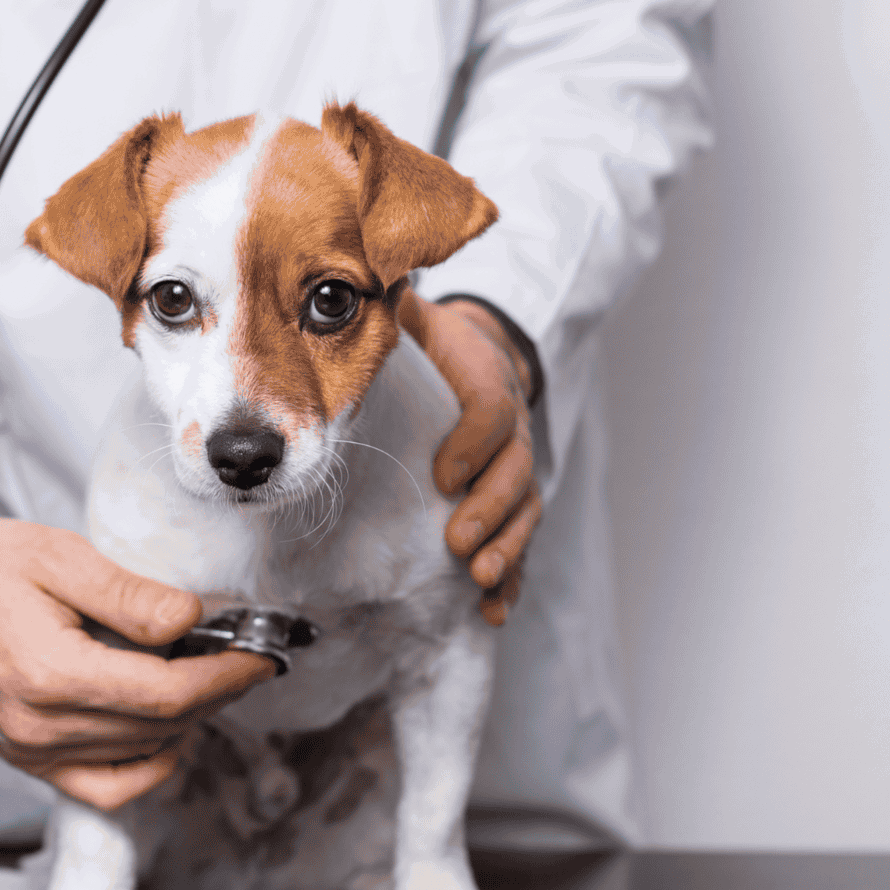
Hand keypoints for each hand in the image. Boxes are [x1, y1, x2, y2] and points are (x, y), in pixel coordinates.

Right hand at [0, 492, 272, 810]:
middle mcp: (38, 728)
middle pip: (160, 728)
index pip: (167, 695)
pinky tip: (162, 725)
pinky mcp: (25, 758)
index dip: (225, 677)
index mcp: (49, 675)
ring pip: (138, 760)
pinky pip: (101, 785)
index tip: (260, 656)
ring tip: (205, 678)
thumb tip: (190, 621)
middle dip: (216, 694)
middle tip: (244, 656)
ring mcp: (29, 751)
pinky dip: (144, 763)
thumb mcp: (57, 557)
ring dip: (185, 725)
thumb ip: (128, 596)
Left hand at [396, 292, 541, 625]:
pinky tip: (493, 611)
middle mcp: (513, 433)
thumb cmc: (438, 346)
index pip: (494, 413)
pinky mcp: (511, 506)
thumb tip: (365, 279)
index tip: (442, 473)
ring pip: (524, 514)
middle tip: (458, 541)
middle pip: (516, 474)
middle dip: (490, 509)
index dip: (474, 443)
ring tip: (481, 579)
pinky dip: (511, 580)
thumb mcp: (420, 317)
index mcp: (490, 384)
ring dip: (507, 549)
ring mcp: (516, 473)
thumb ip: (396, 305)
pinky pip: (519, 545)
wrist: (482, 357)